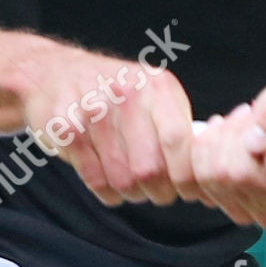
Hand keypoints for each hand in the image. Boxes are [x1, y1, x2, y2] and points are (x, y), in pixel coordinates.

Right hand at [17, 44, 199, 209]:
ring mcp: (93, 112)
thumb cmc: (115, 93)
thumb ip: (181, 127)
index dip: (187, 177)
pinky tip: (110, 183)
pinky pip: (96, 182)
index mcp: (157, 86)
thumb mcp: (154, 94)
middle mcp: (126, 94)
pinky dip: (108, 194)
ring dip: (133, 194)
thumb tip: (212, 173)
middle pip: (151, 168)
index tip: (190, 192)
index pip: (179, 141)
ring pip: (123, 180)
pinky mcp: (66, 132)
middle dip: (159, 191)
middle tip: (158, 192)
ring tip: (134, 185)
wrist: (53, 73)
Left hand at [190, 81, 265, 228]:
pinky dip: (206, 154)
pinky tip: (224, 139)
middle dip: (234, 134)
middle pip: (239, 177)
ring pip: (215, 179)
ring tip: (238, 125)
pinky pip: (202, 183)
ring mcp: (263, 214)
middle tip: (248, 114)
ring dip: (219, 141)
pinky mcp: (238, 210)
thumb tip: (254, 141)